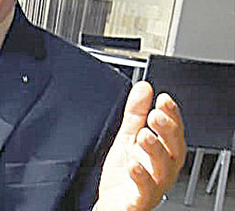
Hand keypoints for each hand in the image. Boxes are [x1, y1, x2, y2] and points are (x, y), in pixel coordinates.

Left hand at [96, 81, 185, 209]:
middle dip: (168, 130)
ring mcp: (154, 186)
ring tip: (144, 134)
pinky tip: (133, 164)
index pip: (174, 131)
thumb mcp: (127, 137)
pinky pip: (145, 191)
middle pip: (174, 149)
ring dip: (155, 150)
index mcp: (163, 152)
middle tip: (156, 115)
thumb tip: (144, 87)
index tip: (163, 99)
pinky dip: (141, 178)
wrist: (111, 203)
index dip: (172, 115)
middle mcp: (163, 169)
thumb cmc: (124, 173)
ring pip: (163, 169)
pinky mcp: (140, 200)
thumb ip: (135, 113)